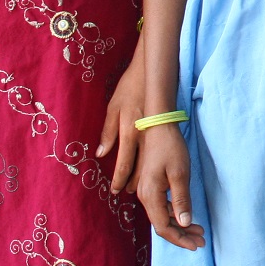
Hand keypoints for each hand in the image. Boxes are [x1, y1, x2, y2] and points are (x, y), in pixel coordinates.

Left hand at [97, 46, 144, 193]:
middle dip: (134, 182)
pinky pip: (158, 151)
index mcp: (128, 130)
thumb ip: (107, 131)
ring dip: (146, 175)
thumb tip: (101, 153)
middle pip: (140, 166)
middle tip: (129, 193)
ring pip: (151, 161)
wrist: (153, 73)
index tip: (116, 191)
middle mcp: (143, 135)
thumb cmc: (130, 87)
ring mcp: (155, 132)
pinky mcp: (163, 127)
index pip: (124, 162)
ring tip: (142, 187)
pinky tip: (154, 168)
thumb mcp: (113, 107)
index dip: (120, 179)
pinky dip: (155, 163)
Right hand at [135, 125, 204, 249]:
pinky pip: (161, 206)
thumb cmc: (170, 147)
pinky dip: (174, 213)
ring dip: (179, 225)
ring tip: (199, 230)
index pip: (164, 228)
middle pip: (162, 224)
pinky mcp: (150, 184)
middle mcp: (144, 196)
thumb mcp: (180, 173)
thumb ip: (181, 199)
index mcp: (150, 195)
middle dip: (182, 235)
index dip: (180, 239)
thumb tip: (183, 223)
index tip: (197, 245)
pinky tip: (186, 215)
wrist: (156, 125)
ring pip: (162, 216)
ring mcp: (146, 190)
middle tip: (202, 240)